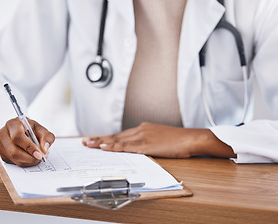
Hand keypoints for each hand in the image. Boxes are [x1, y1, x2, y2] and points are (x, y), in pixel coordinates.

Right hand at [0, 118, 54, 166]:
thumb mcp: (42, 129)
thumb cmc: (32, 129)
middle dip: (30, 158)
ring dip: (29, 161)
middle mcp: (2, 134)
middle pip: (14, 151)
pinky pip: (14, 163)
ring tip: (38, 156)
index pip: (18, 137)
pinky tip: (30, 156)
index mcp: (12, 124)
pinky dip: (25, 162)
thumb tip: (44, 149)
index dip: (29, 147)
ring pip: (14, 159)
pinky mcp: (2, 155)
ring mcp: (0, 145)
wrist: (24, 131)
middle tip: (41, 158)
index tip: (39, 154)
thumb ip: (46, 137)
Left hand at [82, 122, 235, 157]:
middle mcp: (140, 130)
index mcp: (143, 129)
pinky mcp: (147, 144)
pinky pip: (127, 146)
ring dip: (102, 142)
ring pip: (118, 140)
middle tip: (85, 141)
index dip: (107, 138)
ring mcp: (143, 136)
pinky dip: (115, 146)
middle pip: (116, 136)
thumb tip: (138, 150)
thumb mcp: (160, 140)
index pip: (120, 135)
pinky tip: (105, 147)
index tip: (96, 140)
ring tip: (89, 144)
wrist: (191, 138)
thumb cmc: (179, 140)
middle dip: (99, 139)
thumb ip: (147, 143)